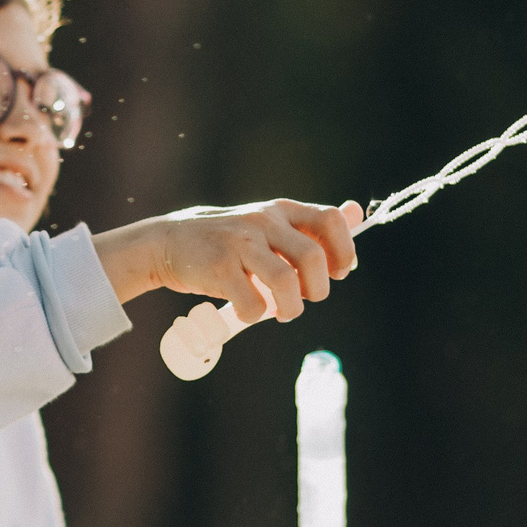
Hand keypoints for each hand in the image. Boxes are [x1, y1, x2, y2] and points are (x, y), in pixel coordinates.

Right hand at [94, 199, 364, 323]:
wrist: (169, 243)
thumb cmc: (229, 242)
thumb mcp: (269, 224)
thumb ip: (310, 225)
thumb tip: (358, 212)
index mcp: (280, 210)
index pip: (330, 220)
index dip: (343, 251)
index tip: (337, 273)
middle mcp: (263, 221)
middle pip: (312, 258)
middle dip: (317, 289)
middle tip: (305, 298)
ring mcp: (240, 243)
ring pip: (286, 282)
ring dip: (291, 309)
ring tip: (281, 312)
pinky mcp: (219, 268)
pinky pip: (253, 303)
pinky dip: (257, 315)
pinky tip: (249, 310)